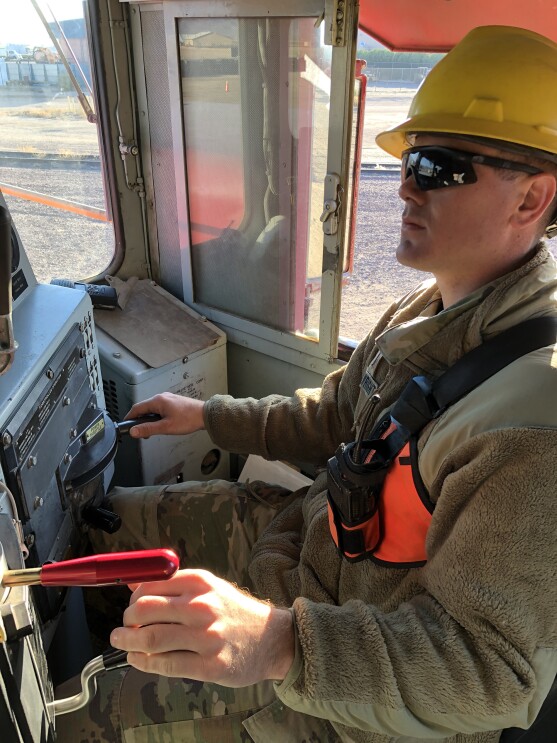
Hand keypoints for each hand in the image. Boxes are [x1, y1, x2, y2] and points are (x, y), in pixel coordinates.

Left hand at [110, 570, 294, 685]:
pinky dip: (143, 662)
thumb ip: (174, 585)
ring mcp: (206, 637)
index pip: (151, 585)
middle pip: (145, 610)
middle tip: (124, 626)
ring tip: (121, 642)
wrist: (272, 639)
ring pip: (151, 638)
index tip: (130, 606)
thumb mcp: (209, 588)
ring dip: (127, 642)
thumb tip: (133, 585)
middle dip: (127, 620)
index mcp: (200, 583)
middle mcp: (202, 607)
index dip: (133, 598)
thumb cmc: (234, 612)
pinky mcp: (209, 666)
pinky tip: (137, 659)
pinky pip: (165, 664)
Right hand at [125, 392, 204, 437]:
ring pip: (153, 409)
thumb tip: (134, 431)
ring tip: (152, 432)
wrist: (205, 415)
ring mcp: (168, 399)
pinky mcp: (174, 403)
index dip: (130, 417)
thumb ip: (148, 429)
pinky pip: (160, 409)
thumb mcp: (166, 427)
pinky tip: (161, 426)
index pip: (137, 408)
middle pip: (144, 408)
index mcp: (158, 401)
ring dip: (149, 420)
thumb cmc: (189, 419)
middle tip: (141, 433)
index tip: (126, 425)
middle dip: (140, 421)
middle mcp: (162, 397)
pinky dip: (157, 418)